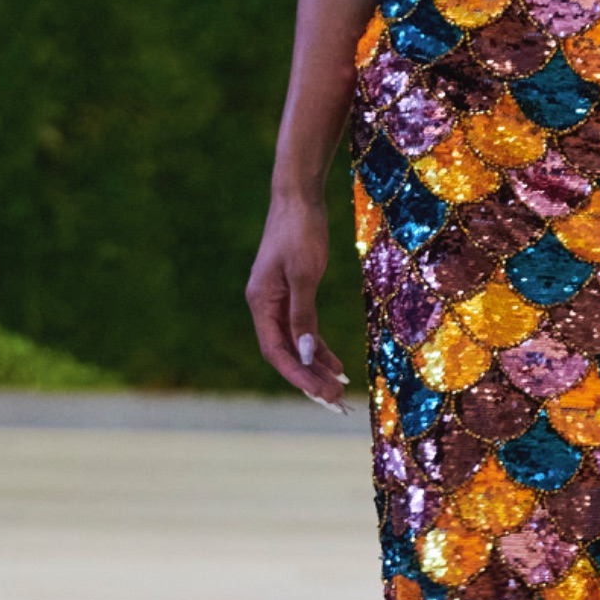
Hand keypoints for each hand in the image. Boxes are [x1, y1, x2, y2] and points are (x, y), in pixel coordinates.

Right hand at [246, 192, 348, 404]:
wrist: (298, 198)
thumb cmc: (300, 231)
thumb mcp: (304, 274)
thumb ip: (303, 315)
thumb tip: (307, 354)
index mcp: (261, 303)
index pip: (276, 351)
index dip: (298, 375)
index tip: (321, 394)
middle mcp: (265, 306)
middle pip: (285, 353)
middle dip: (309, 378)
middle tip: (335, 401)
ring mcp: (277, 301)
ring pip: (295, 344)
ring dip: (315, 366)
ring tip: (338, 388)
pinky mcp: (291, 294)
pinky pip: (303, 330)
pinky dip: (318, 347)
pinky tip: (334, 364)